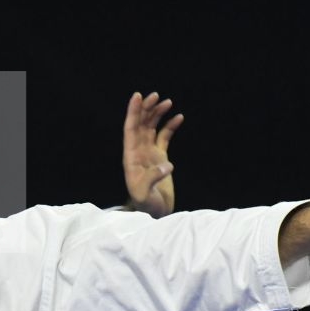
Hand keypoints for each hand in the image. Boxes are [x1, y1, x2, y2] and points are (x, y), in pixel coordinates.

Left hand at [123, 91, 182, 216]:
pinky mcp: (160, 158)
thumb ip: (152, 178)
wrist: (155, 214)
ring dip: (157, 114)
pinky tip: (178, 117)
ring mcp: (149, 154)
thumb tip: (167, 165)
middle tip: (156, 96)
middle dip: (146, 109)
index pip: (131, 130)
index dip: (134, 112)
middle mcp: (138, 152)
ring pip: (151, 128)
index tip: (138, 96)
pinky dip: (170, 127)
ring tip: (167, 102)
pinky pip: (164, 137)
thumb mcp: (145, 195)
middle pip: (140, 125)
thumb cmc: (146, 206)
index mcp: (131, 157)